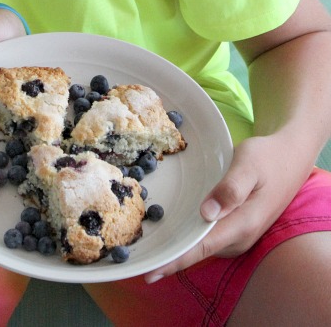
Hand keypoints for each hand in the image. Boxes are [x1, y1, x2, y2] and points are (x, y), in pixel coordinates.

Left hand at [144, 133, 310, 281]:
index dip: (176, 261)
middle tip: (138, 253)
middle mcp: (240, 236)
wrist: (289, 158)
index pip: (202, 248)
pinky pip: (208, 238)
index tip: (151, 270)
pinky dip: (189, 236)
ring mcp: (239, 235)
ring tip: (148, 243)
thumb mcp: (248, 165)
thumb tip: (207, 213)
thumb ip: (230, 188)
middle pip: (199, 251)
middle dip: (171, 255)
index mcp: (242, 223)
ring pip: (202, 245)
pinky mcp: (236, 228)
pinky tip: (172, 229)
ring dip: (179, 245)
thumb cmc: (267, 158)